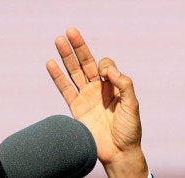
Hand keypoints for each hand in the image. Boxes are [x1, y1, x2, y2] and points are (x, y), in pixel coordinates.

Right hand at [46, 28, 147, 176]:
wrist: (118, 152)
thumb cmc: (129, 129)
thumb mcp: (132, 104)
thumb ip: (124, 84)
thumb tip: (107, 69)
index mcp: (114, 85)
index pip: (105, 65)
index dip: (105, 65)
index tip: (107, 76)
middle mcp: (99, 88)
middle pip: (86, 63)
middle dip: (79, 47)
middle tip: (70, 31)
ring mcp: (86, 97)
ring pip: (74, 72)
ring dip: (66, 56)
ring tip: (58, 40)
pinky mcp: (76, 108)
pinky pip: (65, 89)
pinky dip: (57, 77)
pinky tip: (51, 63)